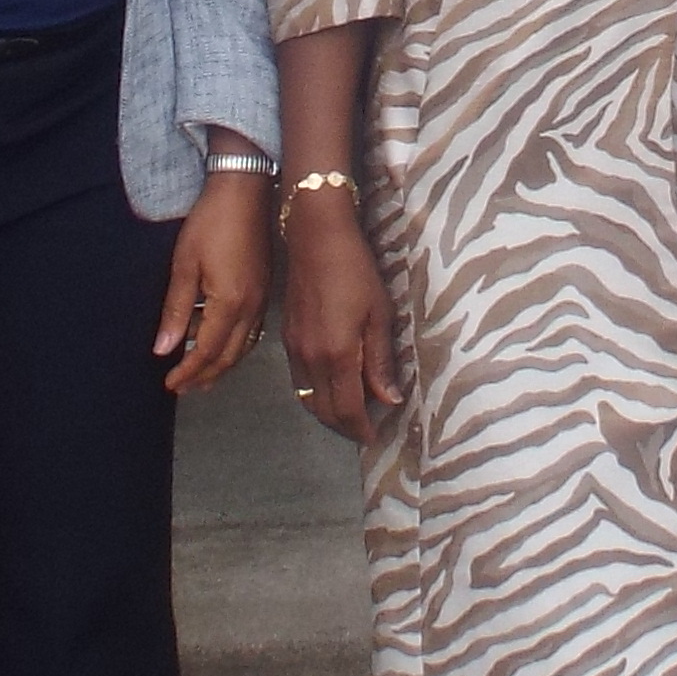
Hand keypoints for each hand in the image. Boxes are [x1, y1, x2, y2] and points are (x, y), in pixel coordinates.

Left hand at [157, 170, 274, 395]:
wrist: (246, 191)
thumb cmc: (211, 223)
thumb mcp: (184, 264)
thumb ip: (175, 309)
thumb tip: (162, 349)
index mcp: (230, 303)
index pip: (206, 351)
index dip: (187, 371)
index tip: (169, 383)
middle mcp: (251, 308)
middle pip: (228, 356)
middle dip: (204, 376)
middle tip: (182, 388)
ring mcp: (262, 300)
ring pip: (242, 347)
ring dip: (221, 365)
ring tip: (200, 376)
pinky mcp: (265, 290)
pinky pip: (251, 332)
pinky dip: (234, 347)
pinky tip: (222, 345)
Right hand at [277, 185, 402, 447]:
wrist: (316, 238)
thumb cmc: (356, 271)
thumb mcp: (379, 315)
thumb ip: (381, 361)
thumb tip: (389, 400)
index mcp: (337, 355)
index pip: (347, 409)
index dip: (361, 429)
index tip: (375, 438)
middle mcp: (311, 359)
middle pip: (324, 411)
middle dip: (344, 427)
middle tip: (365, 430)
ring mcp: (295, 349)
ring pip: (308, 398)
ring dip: (328, 413)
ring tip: (351, 413)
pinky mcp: (287, 338)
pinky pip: (299, 381)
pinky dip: (315, 394)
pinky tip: (331, 386)